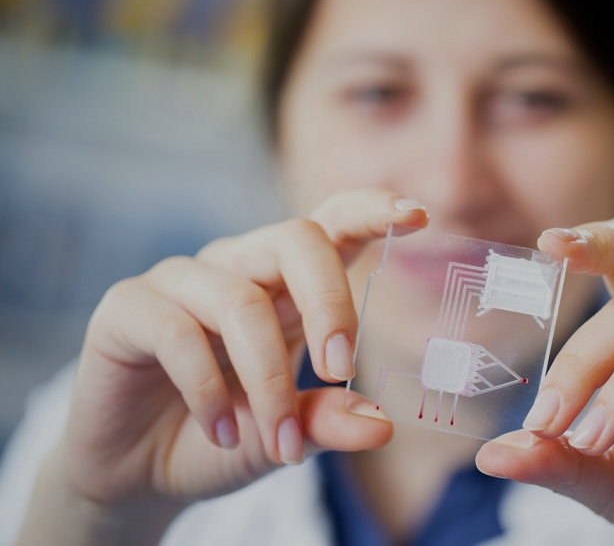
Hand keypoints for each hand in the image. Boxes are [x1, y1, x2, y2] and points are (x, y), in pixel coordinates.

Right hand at [17, 189, 427, 544]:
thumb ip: (327, 423)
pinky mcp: (127, 307)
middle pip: (296, 239)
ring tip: (275, 442)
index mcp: (284, 285)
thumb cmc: (224, 436)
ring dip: (266, 382)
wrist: (138, 469)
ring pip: (240, 301)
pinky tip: (220, 432)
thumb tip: (380, 425)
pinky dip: (209, 392)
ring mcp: (179, 282)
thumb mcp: (287, 434)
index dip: (372, 210)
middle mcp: (236, 268)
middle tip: (340, 369)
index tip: (419, 216)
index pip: (331, 224)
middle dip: (330, 303)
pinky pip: (178, 333)